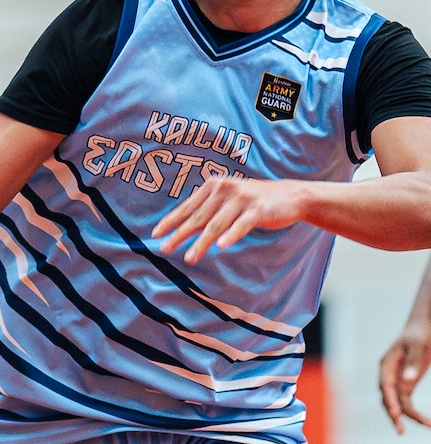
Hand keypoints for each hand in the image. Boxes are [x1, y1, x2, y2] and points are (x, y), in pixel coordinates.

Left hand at [155, 176, 308, 261]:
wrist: (289, 196)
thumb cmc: (251, 201)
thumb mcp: (226, 201)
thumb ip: (207, 210)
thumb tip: (181, 228)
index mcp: (214, 186)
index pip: (187, 207)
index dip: (170, 221)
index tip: (155, 234)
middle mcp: (225, 189)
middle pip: (198, 217)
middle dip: (180, 235)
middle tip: (164, 248)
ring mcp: (242, 199)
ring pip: (216, 225)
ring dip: (201, 242)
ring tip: (189, 257)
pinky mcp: (258, 210)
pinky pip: (241, 225)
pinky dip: (231, 235)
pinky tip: (221, 246)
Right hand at [380, 324, 430, 432]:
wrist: (422, 329)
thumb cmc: (418, 335)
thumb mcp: (417, 345)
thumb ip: (413, 361)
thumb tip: (407, 380)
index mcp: (386, 365)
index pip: (385, 385)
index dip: (389, 400)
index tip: (395, 413)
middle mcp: (388, 376)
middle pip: (387, 398)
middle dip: (394, 414)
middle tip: (400, 430)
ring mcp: (397, 382)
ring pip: (397, 404)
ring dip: (406, 417)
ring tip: (423, 426)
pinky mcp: (406, 385)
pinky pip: (407, 403)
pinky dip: (413, 413)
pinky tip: (424, 422)